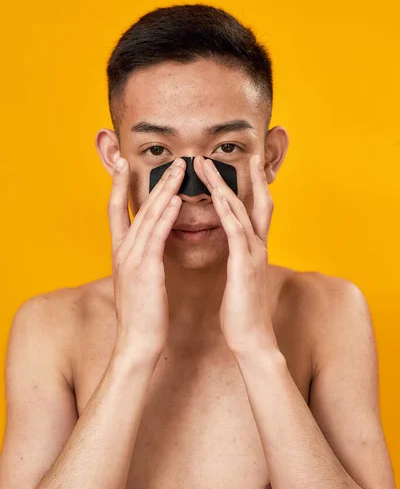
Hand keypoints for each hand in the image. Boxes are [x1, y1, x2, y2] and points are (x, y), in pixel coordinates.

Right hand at [108, 156, 184, 359]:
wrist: (137, 342)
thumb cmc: (142, 313)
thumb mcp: (137, 280)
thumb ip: (140, 258)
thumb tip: (149, 245)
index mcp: (120, 252)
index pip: (116, 210)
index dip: (119, 186)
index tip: (123, 164)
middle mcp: (122, 251)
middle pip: (137, 207)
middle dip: (153, 181)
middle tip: (168, 161)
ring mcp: (132, 259)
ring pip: (148, 216)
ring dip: (164, 191)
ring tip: (179, 170)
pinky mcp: (145, 269)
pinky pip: (156, 236)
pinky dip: (165, 216)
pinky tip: (175, 200)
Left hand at [194, 154, 277, 354]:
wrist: (251, 339)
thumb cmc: (241, 311)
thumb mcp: (240, 278)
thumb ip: (238, 258)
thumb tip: (232, 246)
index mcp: (254, 249)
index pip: (255, 210)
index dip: (251, 187)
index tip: (246, 166)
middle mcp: (258, 246)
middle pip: (257, 203)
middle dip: (251, 177)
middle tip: (248, 155)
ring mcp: (253, 254)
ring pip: (242, 211)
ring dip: (225, 186)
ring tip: (208, 166)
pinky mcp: (244, 266)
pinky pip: (236, 232)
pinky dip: (228, 212)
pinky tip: (219, 198)